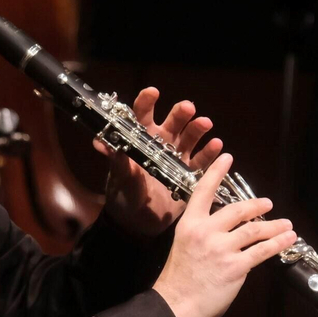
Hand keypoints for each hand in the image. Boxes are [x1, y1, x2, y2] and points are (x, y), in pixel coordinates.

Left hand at [98, 88, 223, 237]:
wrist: (137, 224)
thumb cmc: (124, 196)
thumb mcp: (119, 178)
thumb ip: (115, 161)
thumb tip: (100, 142)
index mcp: (140, 140)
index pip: (143, 115)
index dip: (147, 102)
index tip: (153, 92)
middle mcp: (161, 144)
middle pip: (173, 122)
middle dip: (180, 113)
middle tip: (188, 108)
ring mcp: (177, 158)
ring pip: (190, 137)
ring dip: (197, 128)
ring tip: (205, 123)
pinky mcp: (189, 175)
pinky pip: (201, 161)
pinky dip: (209, 153)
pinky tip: (217, 145)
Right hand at [152, 154, 296, 316]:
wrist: (175, 305)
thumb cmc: (178, 280)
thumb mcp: (184, 247)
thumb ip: (204, 235)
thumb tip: (228, 233)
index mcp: (190, 225)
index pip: (204, 192)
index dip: (216, 173)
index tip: (227, 157)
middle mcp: (206, 232)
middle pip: (237, 209)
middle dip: (256, 205)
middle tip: (267, 203)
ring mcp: (222, 248)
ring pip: (254, 229)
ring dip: (274, 225)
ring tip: (286, 224)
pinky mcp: (236, 266)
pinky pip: (262, 251)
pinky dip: (278, 243)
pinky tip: (287, 239)